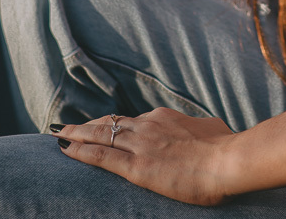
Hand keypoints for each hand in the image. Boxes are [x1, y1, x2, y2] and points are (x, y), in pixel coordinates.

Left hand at [54, 108, 233, 205]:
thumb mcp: (210, 129)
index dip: (113, 124)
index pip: (132, 121)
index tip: (102, 126)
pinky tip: (66, 149)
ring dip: (77, 134)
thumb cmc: (225, 146)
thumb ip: (197, 129)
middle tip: (68, 127)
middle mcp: (148, 125)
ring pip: (100, 135)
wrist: (226, 160)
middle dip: (87, 125)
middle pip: (110, 123)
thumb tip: (204, 130)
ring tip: (60, 134)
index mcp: (165, 118)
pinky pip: (101, 156)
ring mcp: (141, 144)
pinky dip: (80, 151)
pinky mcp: (137, 167)